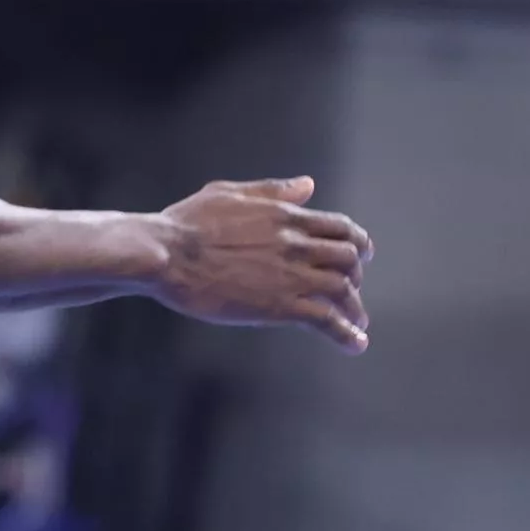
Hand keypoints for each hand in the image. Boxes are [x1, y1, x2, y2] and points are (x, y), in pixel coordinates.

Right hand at [149, 176, 370, 353]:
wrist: (167, 254)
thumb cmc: (189, 222)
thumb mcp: (231, 193)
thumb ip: (273, 190)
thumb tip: (307, 185)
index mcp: (286, 215)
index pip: (340, 228)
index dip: (357, 242)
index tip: (362, 254)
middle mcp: (296, 244)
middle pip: (347, 259)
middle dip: (356, 275)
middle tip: (352, 290)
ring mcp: (291, 275)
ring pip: (342, 290)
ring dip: (355, 308)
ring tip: (357, 323)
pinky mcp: (280, 306)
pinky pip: (326, 321)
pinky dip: (347, 334)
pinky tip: (355, 344)